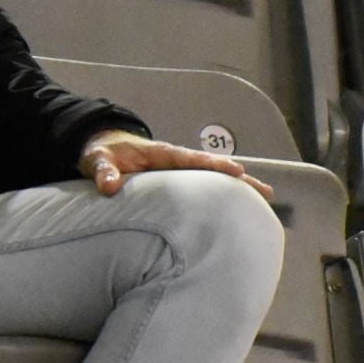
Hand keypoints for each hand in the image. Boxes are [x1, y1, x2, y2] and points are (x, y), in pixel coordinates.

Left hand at [78, 130, 274, 199]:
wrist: (102, 149)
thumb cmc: (102, 152)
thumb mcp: (97, 159)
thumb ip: (103, 171)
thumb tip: (109, 186)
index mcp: (162, 153)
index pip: (191, 159)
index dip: (214, 165)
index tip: (236, 171)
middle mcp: (176, 162)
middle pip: (212, 170)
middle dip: (238, 179)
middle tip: (266, 192)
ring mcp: (178, 173)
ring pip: (211, 181)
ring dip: (236, 190)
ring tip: (265, 203)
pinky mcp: (176, 185)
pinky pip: (202, 191)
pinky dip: (220, 198)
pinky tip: (237, 213)